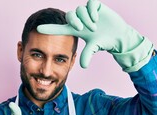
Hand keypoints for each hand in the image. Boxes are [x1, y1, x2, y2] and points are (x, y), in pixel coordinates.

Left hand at [37, 0, 153, 70]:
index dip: (50, 29)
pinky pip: (90, 4)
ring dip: (86, 19)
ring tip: (93, 27)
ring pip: (80, 10)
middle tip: (82, 29)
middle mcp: (80, 20)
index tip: (38, 29)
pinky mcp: (97, 6)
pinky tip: (96, 18)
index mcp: (76, 29)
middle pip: (70, 15)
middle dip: (74, 21)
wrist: (118, 36)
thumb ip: (87, 55)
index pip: (60, 28)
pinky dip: (92, 11)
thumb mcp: (94, 48)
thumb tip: (83, 66)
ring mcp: (88, 12)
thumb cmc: (104, 42)